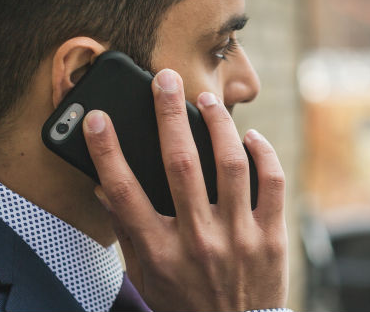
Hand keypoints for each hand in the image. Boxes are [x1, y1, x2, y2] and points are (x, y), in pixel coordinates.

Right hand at [83, 68, 287, 311]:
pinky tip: (249, 136)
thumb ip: (127, 232)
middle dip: (168, 114)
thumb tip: (105, 187)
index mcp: (159, 252)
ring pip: (230, 164)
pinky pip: (272, 183)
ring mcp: (239, 238)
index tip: (97, 119)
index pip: (124, 192)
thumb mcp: (146, 277)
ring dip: (217, 124)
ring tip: (206, 100)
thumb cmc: (184, 306)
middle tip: (164, 80)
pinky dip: (263, 153)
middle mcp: (198, 241)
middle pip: (180, 164)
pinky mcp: (272, 238)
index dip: (107, 151)